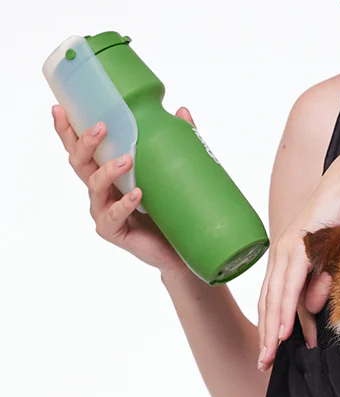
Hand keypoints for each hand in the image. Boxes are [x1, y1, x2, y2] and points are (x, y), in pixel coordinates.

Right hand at [51, 104, 197, 279]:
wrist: (181, 249)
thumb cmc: (171, 210)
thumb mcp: (174, 172)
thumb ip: (176, 143)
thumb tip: (182, 110)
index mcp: (109, 173)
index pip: (82, 149)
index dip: (68, 130)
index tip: (60, 108)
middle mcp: (102, 191)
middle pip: (80, 163)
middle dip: (84, 142)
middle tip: (101, 127)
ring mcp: (105, 211)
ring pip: (94, 186)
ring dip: (107, 170)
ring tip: (127, 160)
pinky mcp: (113, 232)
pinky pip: (112, 216)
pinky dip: (123, 205)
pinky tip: (137, 195)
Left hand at [256, 154, 339, 370]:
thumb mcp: (335, 259)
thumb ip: (322, 283)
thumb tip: (313, 308)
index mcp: (288, 257)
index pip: (275, 299)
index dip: (271, 327)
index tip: (271, 351)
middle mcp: (281, 254)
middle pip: (268, 304)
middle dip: (265, 336)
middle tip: (262, 363)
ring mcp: (286, 249)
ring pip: (274, 299)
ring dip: (271, 330)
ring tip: (269, 355)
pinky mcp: (296, 246)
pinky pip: (288, 286)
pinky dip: (283, 311)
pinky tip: (281, 332)